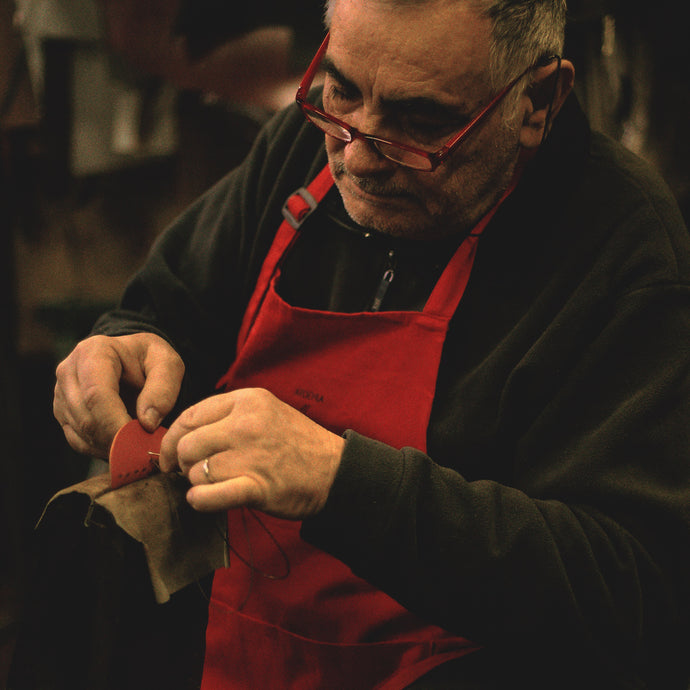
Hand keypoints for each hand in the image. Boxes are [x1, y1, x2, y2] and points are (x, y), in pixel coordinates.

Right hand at [54, 333, 184, 457]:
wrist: (136, 361)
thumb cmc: (151, 360)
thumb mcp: (168, 364)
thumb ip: (163, 389)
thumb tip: (148, 423)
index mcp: (93, 352)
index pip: (96, 394)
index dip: (116, 422)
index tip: (139, 440)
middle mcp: (69, 371)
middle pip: (86, 417)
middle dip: (116, 437)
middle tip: (145, 446)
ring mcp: (62, 394)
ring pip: (81, 432)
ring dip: (111, 445)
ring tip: (139, 442)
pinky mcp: (63, 413)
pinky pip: (78, 441)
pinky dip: (103, 448)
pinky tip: (124, 444)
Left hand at [158, 388, 344, 518]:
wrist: (334, 470)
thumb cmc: (296, 443)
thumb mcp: (265, 412)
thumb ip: (227, 417)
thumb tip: (183, 435)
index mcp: (247, 400)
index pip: (190, 415)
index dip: (172, 438)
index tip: (170, 454)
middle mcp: (247, 424)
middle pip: (187, 444)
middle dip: (182, 463)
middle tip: (193, 472)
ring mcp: (252, 455)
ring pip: (197, 472)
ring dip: (198, 483)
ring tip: (213, 484)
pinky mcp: (258, 487)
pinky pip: (211, 496)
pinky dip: (200, 501)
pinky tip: (203, 500)